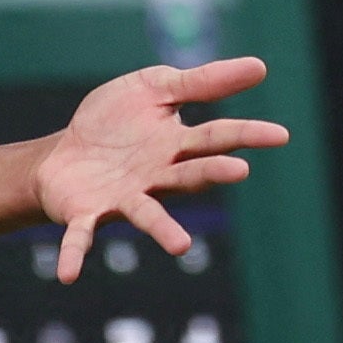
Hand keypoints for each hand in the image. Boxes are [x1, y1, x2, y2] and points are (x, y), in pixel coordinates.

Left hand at [32, 53, 287, 280]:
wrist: (63, 155)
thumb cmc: (115, 122)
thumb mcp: (157, 88)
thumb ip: (203, 82)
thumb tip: (261, 67)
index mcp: (175, 146)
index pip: (216, 137)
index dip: (247, 134)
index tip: (280, 135)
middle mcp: (156, 177)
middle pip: (190, 174)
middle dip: (213, 172)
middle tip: (238, 170)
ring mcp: (123, 198)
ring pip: (148, 214)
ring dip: (163, 230)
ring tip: (181, 245)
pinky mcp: (87, 214)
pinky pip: (81, 236)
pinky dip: (75, 255)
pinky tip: (68, 275)